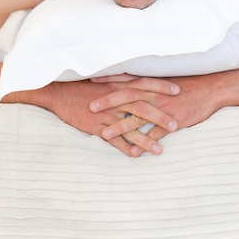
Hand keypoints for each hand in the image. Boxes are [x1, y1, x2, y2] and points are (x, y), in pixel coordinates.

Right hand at [42, 76, 178, 156]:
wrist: (60, 93)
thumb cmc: (83, 87)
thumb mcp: (104, 82)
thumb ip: (121, 85)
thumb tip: (137, 86)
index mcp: (119, 86)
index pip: (145, 84)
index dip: (161, 87)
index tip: (178, 90)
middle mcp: (115, 99)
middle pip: (143, 107)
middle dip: (160, 116)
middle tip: (177, 125)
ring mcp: (107, 114)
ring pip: (130, 127)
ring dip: (146, 139)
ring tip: (160, 150)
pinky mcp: (97, 127)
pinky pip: (113, 140)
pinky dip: (125, 148)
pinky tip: (136, 156)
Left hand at [90, 73, 221, 150]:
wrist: (210, 89)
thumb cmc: (189, 85)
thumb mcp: (167, 80)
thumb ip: (150, 84)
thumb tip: (135, 84)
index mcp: (151, 83)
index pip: (126, 80)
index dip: (108, 80)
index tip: (91, 80)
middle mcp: (154, 94)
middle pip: (127, 97)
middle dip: (108, 102)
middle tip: (90, 107)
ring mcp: (162, 108)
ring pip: (138, 118)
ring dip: (120, 126)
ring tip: (104, 135)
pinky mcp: (172, 122)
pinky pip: (156, 135)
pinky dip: (145, 144)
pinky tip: (134, 153)